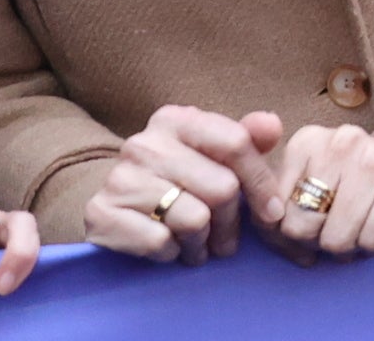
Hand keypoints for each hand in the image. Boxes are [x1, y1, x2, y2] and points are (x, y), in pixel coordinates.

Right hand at [81, 106, 287, 263]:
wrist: (115, 203)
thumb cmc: (177, 179)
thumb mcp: (212, 154)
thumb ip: (247, 139)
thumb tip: (272, 126)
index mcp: (177, 120)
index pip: (236, 144)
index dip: (262, 183)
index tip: (271, 213)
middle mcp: (145, 143)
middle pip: (222, 188)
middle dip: (231, 222)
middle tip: (224, 239)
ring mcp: (120, 177)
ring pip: (195, 220)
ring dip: (202, 243)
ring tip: (196, 244)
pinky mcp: (102, 213)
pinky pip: (161, 243)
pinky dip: (171, 253)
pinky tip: (168, 246)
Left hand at [253, 126, 373, 261]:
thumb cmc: (355, 184)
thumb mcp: (310, 178)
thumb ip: (273, 197)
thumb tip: (265, 223)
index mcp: (307, 141)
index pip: (274, 212)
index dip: (287, 236)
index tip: (306, 232)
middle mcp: (339, 142)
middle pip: (303, 228)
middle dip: (319, 241)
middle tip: (337, 230)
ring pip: (337, 239)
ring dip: (350, 246)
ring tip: (361, 226)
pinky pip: (372, 240)